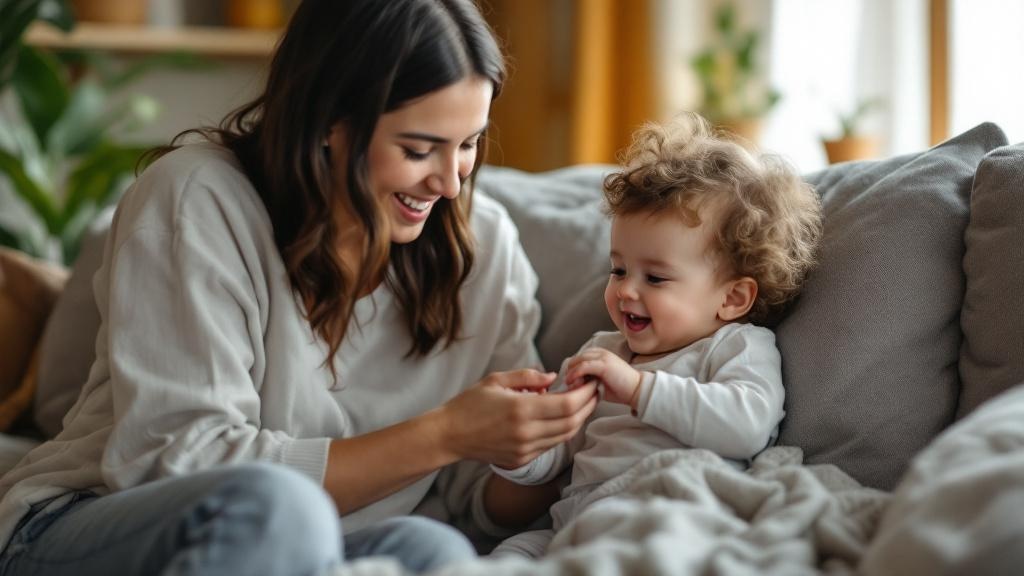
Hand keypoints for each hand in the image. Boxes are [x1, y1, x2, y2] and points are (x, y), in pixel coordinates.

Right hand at [436, 369, 597, 468]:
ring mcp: (524, 450)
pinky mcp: (521, 460)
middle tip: (593, 391)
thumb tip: (552, 378)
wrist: (449, 435)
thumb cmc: (469, 404)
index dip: (584, 394)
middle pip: (572, 423)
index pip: (567, 404)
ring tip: (582, 403)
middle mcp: (526, 433)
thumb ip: (527, 377)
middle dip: (588, 406)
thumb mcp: (496, 380)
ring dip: (577, 420)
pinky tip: (560, 418)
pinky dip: (560, 431)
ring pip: (564, 436)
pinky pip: (550, 445)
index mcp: (521, 410)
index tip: (590, 382)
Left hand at [565, 348, 641, 407]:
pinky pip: (583, 366)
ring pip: (578, 360)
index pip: (580, 357)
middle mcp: (601, 353)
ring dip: (571, 372)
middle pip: (576, 357)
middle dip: (570, 370)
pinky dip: (575, 374)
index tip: (571, 381)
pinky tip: (572, 382)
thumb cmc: (621, 389)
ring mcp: (603, 357)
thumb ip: (589, 379)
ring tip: (570, 384)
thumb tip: (573, 384)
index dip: (573, 368)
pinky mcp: (603, 365)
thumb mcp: (601, 382)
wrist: (638, 390)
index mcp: (601, 354)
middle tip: (569, 384)